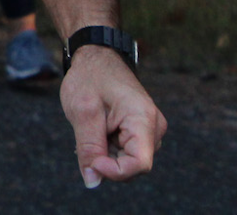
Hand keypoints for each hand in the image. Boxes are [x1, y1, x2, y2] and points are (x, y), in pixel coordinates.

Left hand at [61, 45, 164, 187]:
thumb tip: (92, 182)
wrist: (96, 55)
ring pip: (128, 160)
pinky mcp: (142, 130)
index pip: (139, 164)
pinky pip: (126, 151)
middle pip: (133, 166)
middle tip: (84, 138)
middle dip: (107, 162)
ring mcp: (150, 129)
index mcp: (143, 119)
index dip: (114, 172)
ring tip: (90, 128)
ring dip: (106, 153)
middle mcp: (153, 126)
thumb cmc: (89, 77)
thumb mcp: (83, 112)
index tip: (90, 162)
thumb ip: (89, 148)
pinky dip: (108, 148)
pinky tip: (96, 130)